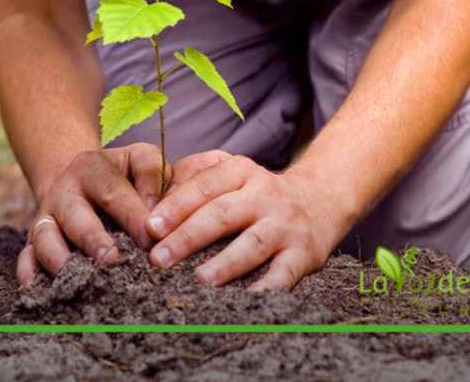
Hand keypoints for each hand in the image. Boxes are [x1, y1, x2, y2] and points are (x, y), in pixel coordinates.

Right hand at [17, 143, 170, 285]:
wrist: (81, 177)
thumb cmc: (123, 174)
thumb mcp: (139, 159)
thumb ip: (153, 176)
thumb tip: (157, 214)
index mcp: (92, 167)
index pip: (113, 191)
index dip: (131, 215)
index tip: (149, 239)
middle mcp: (64, 191)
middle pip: (75, 215)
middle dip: (92, 239)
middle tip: (110, 260)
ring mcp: (46, 215)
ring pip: (45, 236)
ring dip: (58, 257)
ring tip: (77, 278)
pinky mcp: (34, 238)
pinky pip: (25, 255)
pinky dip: (28, 270)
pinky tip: (35, 287)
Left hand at [144, 151, 336, 290]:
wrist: (319, 201)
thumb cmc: (257, 192)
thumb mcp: (231, 170)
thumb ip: (193, 175)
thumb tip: (157, 200)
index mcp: (241, 171)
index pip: (204, 186)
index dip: (176, 206)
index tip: (150, 227)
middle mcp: (265, 194)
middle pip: (222, 214)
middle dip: (188, 237)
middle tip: (159, 259)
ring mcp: (285, 224)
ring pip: (253, 243)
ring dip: (226, 263)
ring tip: (200, 279)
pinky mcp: (303, 253)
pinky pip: (285, 272)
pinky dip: (268, 287)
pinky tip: (248, 299)